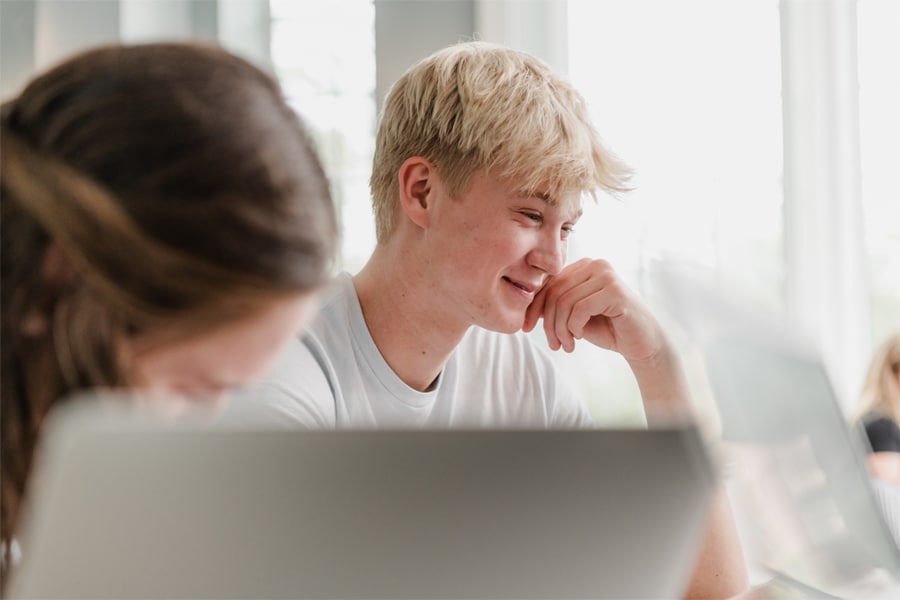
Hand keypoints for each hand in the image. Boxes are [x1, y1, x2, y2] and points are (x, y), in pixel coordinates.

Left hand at [522, 258, 665, 362]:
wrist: (641, 343)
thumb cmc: (607, 328)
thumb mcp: (573, 315)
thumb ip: (554, 305)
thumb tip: (525, 304)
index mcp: (583, 266)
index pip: (548, 283)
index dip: (534, 306)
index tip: (526, 328)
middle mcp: (595, 264)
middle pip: (554, 292)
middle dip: (548, 322)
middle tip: (554, 344)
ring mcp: (606, 275)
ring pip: (565, 302)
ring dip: (561, 329)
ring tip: (567, 345)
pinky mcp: (615, 290)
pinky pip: (580, 309)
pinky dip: (575, 327)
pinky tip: (581, 336)